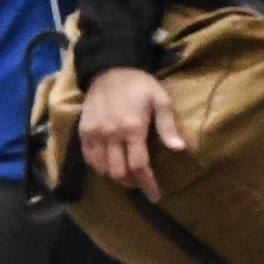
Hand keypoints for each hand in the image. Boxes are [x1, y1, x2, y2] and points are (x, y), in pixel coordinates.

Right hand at [78, 67, 186, 200]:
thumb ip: (167, 125)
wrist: (109, 68)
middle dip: (132, 182)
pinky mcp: (84, 132)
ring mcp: (95, 134)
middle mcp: (111, 134)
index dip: (147, 184)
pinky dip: (100, 167)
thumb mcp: (160, 98)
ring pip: (103, 169)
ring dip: (116, 176)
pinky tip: (110, 164)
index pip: (139, 166)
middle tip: (142, 181)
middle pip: (119, 172)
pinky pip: (89, 159)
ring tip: (127, 174)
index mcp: (132, 128)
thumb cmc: (139, 84)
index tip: (155, 195)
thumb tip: (178, 149)